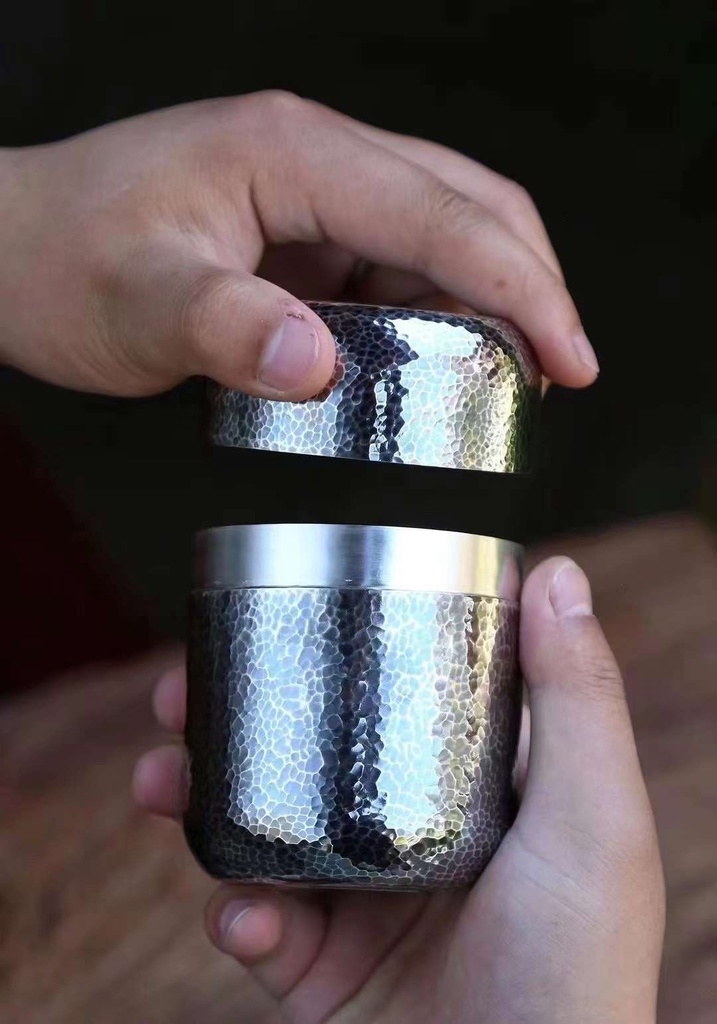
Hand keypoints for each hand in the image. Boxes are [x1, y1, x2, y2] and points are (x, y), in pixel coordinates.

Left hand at [0, 91, 597, 397]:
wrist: (12, 250)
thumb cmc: (62, 263)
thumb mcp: (136, 307)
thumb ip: (226, 330)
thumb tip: (320, 363)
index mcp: (291, 153)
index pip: (441, 215)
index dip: (521, 290)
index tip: (571, 359)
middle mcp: (315, 156)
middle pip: (467, 203)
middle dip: (528, 286)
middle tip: (562, 371)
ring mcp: (311, 191)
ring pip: (439, 233)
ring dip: (485, 302)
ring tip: (505, 379)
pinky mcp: (301, 229)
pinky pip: (393, 264)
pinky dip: (430, 313)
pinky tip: (431, 363)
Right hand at [134, 557, 663, 1023]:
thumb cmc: (579, 969)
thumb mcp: (593, 819)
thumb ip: (578, 698)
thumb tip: (560, 574)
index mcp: (470, 790)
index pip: (393, 697)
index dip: (333, 651)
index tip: (280, 616)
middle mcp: (411, 835)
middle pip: (308, 753)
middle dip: (235, 720)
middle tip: (177, 696)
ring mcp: (361, 902)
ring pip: (263, 827)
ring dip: (201, 800)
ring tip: (160, 783)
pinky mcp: (320, 970)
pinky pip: (257, 922)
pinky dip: (236, 912)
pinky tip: (246, 917)